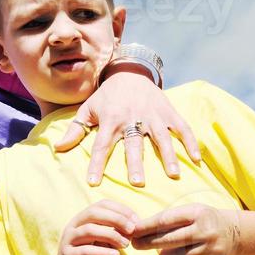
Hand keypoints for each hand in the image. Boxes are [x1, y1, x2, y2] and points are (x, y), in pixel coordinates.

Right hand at [48, 201, 135, 254]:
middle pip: (94, 213)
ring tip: (126, 245)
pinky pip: (85, 252)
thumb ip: (115, 233)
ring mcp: (69, 242)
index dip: (121, 209)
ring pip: (89, 230)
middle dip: (117, 219)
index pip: (101, 204)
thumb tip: (134, 227)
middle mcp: (74, 227)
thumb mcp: (103, 243)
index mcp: (82, 219)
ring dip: (112, 235)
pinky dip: (103, 252)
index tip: (136, 220)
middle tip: (132, 230)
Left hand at [54, 72, 200, 185]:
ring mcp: (153, 115)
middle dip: (135, 163)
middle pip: (134, 144)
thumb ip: (75, 129)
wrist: (129, 72)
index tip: (92, 182)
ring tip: (174, 174)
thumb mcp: (88, 109)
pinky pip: (182, 128)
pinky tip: (197, 159)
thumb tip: (57, 148)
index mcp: (111, 120)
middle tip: (137, 183)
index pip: (101, 145)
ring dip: (168, 156)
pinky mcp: (169, 112)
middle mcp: (132, 118)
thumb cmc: (106, 96)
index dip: (95, 163)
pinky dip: (191, 142)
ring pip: (162, 137)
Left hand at [132, 203, 240, 254]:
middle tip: (135, 245)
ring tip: (160, 252)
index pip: (166, 221)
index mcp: (197, 213)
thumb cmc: (201, 220)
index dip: (147, 227)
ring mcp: (213, 249)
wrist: (234, 232)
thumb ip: (167, 219)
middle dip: (149, 243)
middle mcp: (207, 231)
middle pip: (171, 240)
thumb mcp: (188, 212)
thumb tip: (137, 230)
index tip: (133, 231)